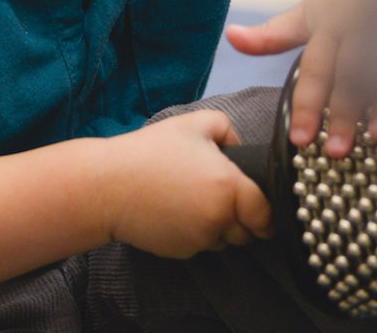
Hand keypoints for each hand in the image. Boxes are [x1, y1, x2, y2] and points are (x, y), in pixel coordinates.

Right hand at [101, 110, 271, 257]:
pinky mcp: (181, 252)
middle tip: (230, 198)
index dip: (269, 212)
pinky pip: (202, 245)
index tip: (267, 208)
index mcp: (228, 187)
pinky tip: (181, 213)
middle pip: (249, 232)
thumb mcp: (196, 123)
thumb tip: (240, 150)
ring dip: (223, 228)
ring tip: (200, 202)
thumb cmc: (151, 151)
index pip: (266, 214)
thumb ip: (229, 131)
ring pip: (226, 241)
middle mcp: (218, 218)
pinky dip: (199, 234)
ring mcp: (199, 239)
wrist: (107, 186)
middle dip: (246, 219)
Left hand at [224, 0, 376, 157]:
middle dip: (341, 114)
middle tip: (335, 152)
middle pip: (349, 75)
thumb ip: (272, 35)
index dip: (306, 105)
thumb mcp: (309, 10)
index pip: (315, 70)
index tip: (299, 140)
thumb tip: (232, 38)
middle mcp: (361, 30)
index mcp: (330, 28)